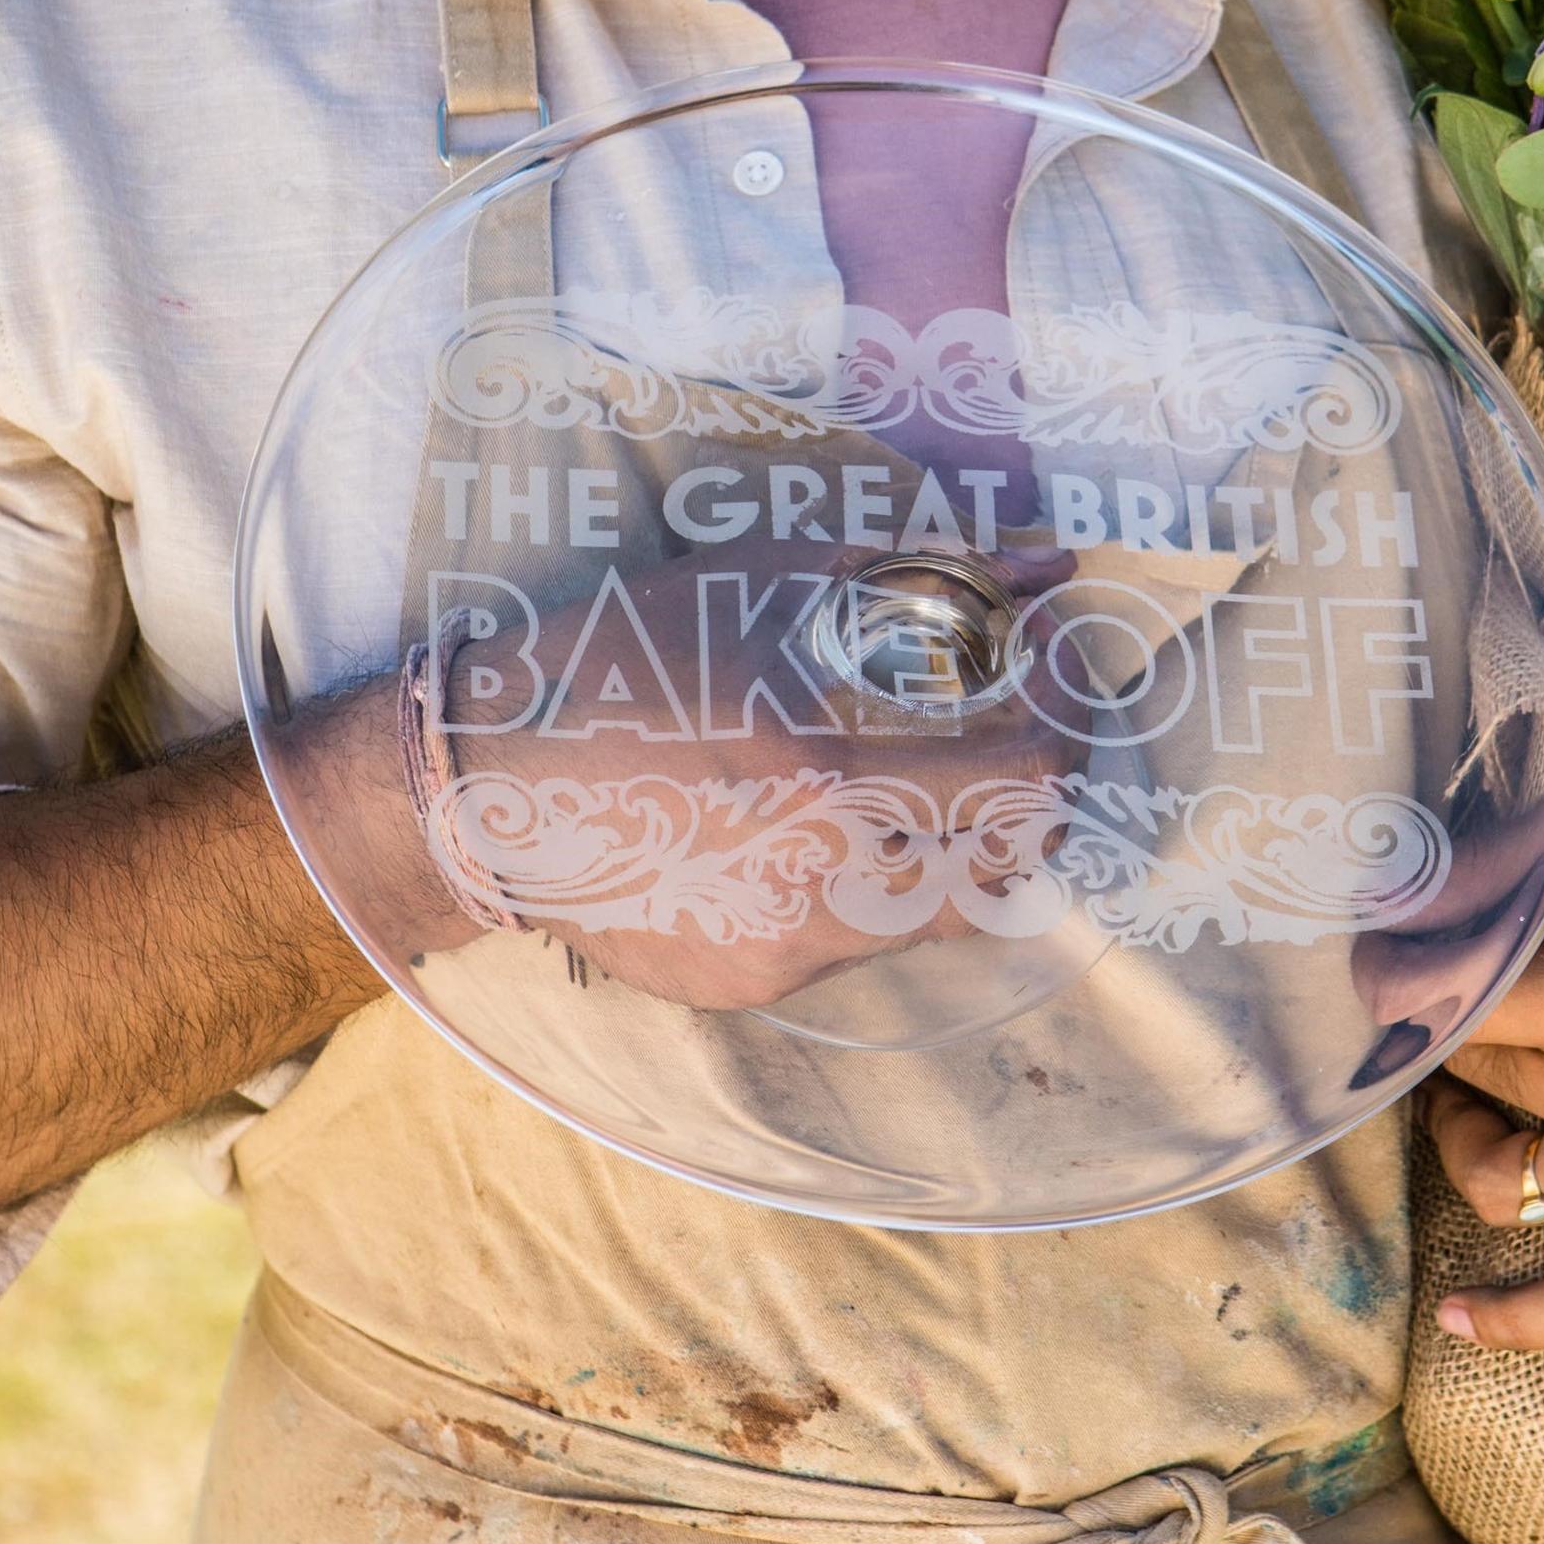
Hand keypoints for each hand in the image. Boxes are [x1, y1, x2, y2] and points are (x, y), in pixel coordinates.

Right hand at [393, 540, 1088, 1017]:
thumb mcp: (763, 584)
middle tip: (1016, 723)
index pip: (1027, 779)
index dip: (1070, 715)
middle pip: (1011, 865)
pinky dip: (865, 877)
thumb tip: (1048, 558)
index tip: (1059, 663)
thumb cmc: (617, 659)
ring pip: (939, 910)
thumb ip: (922, 574)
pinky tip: (808, 821)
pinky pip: (853, 938)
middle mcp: (816, 890)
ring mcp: (784, 952)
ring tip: (912, 762)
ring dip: (953, 834)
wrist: (473, 788)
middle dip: (1034, 789)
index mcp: (822, 782)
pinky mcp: (749, 986)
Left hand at [1421, 803, 1543, 1350]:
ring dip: (1472, 1138)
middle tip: (1469, 1005)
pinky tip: (1460, 1320)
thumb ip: (1514, 872)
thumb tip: (1398, 894)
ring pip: (1502, 1182)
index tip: (1382, 972)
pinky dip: (1520, 1320)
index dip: (1395, 983)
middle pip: (1472, 1082)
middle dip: (1455, 1041)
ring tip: (1483, 1099)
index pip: (1433, 1005)